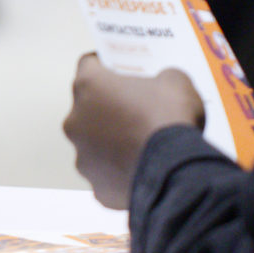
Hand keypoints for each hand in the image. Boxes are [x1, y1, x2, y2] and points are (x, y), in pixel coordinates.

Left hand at [64, 55, 202, 207]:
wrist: (177, 171)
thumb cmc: (171, 117)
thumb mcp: (175, 81)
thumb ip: (159, 78)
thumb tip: (162, 87)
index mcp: (89, 86)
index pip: (88, 65)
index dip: (106, 66)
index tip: (119, 70)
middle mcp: (76, 121)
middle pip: (88, 108)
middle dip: (109, 108)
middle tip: (137, 111)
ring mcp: (82, 157)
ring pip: (94, 146)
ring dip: (112, 143)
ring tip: (142, 146)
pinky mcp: (97, 187)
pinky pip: (107, 176)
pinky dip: (121, 173)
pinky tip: (142, 171)